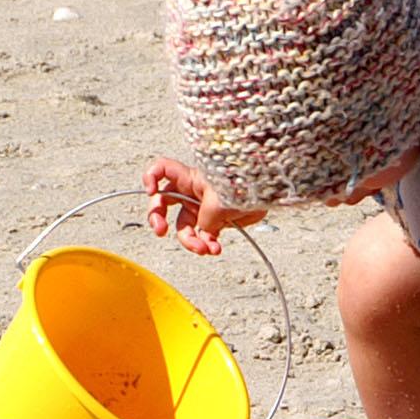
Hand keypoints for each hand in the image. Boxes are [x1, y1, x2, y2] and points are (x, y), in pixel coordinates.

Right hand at [142, 157, 266, 255]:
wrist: (269, 193)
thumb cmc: (245, 186)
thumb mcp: (219, 201)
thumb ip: (205, 220)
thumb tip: (204, 234)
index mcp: (190, 178)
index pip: (161, 169)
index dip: (150, 177)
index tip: (150, 191)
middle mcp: (192, 192)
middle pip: (163, 204)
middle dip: (158, 219)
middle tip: (161, 231)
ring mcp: (203, 206)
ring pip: (185, 227)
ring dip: (192, 241)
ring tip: (204, 249)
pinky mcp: (217, 220)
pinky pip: (205, 236)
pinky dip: (209, 245)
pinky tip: (215, 249)